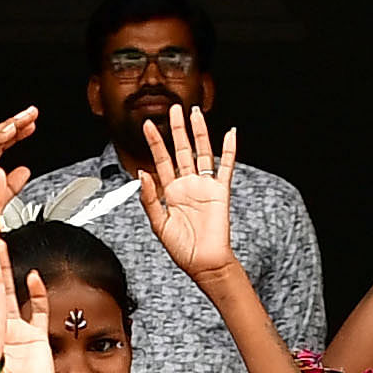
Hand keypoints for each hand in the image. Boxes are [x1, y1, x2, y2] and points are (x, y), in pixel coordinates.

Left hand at [141, 108, 244, 279]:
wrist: (204, 263)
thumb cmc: (182, 249)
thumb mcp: (158, 224)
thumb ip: (150, 199)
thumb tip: (142, 173)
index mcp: (171, 192)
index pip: (161, 161)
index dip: (155, 142)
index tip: (148, 124)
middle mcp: (188, 185)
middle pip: (182, 150)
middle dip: (177, 129)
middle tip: (173, 109)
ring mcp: (205, 186)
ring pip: (202, 152)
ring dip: (199, 133)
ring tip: (195, 113)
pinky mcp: (221, 192)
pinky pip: (226, 167)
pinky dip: (230, 150)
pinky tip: (230, 133)